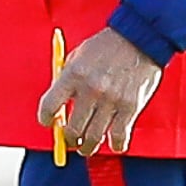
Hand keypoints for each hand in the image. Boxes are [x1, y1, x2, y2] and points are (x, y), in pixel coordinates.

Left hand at [38, 27, 160, 154]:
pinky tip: (113, 144)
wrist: (139, 38)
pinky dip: (116, 146)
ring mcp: (111, 101)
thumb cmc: (106, 47)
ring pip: (93, 138)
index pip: (49, 106)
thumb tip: (57, 107)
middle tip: (71, 139)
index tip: (48, 122)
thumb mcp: (78, 56)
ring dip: (88, 147)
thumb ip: (66, 80)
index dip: (45, 119)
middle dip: (69, 139)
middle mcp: (90, 90)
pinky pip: (119, 137)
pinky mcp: (130, 107)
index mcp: (73, 75)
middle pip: (72, 129)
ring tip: (87, 147)